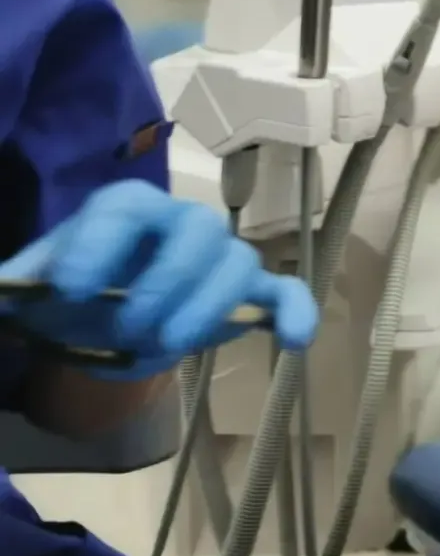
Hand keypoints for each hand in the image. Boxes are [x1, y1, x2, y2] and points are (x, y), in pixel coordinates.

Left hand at [0, 180, 318, 378]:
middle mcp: (182, 224)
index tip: (70, 291)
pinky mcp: (247, 295)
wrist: (103, 323)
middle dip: (166, 282)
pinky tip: (294, 340)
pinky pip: (283, 293)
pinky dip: (294, 311)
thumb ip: (18, 283)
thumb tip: (6, 289)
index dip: (100, 244)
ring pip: (239, 262)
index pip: (125, 208)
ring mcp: (221, 258)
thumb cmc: (71, 296)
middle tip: (128, 328)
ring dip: (206, 307)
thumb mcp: (33, 287)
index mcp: (128, 210)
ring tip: (166, 347)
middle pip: (198, 229)